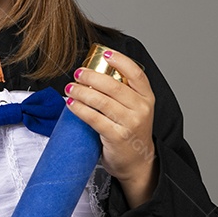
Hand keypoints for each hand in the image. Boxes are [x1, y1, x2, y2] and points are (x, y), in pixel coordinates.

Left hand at [64, 48, 157, 184]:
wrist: (137, 162)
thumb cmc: (131, 131)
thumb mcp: (136, 109)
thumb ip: (123, 92)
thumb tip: (95, 72)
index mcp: (147, 98)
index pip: (136, 73)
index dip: (120, 60)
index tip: (104, 54)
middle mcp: (141, 109)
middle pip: (114, 86)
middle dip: (92, 76)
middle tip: (78, 73)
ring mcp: (130, 124)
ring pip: (102, 101)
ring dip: (82, 91)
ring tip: (70, 87)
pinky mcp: (117, 137)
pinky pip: (94, 118)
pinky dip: (80, 109)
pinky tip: (71, 103)